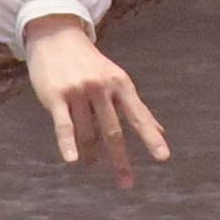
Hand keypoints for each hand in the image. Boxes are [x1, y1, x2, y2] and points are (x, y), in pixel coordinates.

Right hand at [23, 16, 169, 189]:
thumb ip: (135, 107)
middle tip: (127, 183)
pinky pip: (64, 124)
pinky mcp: (56, 95)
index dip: (151, 137)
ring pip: (87, 132)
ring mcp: (79, 90)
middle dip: (120, 159)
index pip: (139, 115)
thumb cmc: (90, 63)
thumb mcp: (117, 79)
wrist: (56, 36)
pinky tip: (73, 161)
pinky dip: (68, 144)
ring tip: (92, 168)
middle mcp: (102, 87)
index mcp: (120, 83)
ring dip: (91, 156)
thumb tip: (161, 130)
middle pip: (113, 130)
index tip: (163, 157)